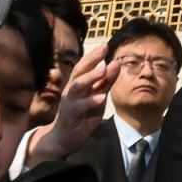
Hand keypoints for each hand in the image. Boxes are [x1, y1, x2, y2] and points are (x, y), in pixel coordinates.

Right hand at [26, 45, 120, 164]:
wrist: (65, 137)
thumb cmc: (82, 115)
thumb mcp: (97, 97)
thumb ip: (106, 83)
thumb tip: (115, 64)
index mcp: (78, 84)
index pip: (85, 66)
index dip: (94, 55)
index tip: (106, 44)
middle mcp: (72, 90)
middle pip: (79, 71)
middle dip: (91, 59)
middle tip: (103, 49)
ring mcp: (70, 102)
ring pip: (78, 86)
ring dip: (91, 77)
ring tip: (103, 70)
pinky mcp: (70, 115)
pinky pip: (80, 107)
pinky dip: (91, 102)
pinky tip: (101, 98)